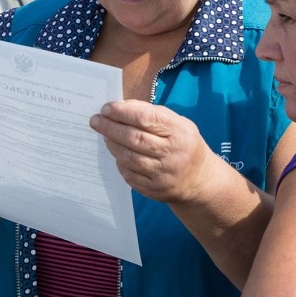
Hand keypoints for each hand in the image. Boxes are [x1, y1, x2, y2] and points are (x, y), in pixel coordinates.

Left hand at [89, 99, 217, 202]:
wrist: (199, 180)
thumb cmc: (183, 144)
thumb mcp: (178, 123)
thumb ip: (151, 113)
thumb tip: (121, 107)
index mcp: (180, 132)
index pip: (146, 118)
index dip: (123, 112)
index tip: (107, 108)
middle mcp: (173, 153)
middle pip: (134, 138)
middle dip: (111, 127)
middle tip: (96, 121)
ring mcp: (164, 173)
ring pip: (128, 157)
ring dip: (112, 144)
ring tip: (105, 135)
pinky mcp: (155, 189)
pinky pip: (129, 174)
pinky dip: (120, 162)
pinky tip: (117, 153)